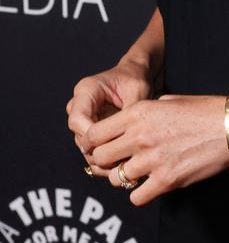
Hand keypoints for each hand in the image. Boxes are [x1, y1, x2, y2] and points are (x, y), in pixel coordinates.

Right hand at [66, 57, 153, 178]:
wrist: (136, 75)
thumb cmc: (136, 79)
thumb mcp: (137, 90)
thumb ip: (130, 111)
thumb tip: (129, 137)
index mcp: (86, 90)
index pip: (77, 119)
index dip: (90, 136)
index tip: (110, 146)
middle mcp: (79, 105)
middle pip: (79, 136)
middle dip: (97, 150)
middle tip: (117, 162)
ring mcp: (84, 118)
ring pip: (85, 146)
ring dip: (101, 158)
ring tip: (121, 167)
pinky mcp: (91, 129)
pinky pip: (92, 148)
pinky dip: (104, 158)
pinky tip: (120, 165)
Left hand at [77, 94, 228, 205]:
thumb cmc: (202, 110)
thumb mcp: (167, 101)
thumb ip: (143, 113)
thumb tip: (127, 125)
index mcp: (138, 113)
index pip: (95, 134)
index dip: (92, 143)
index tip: (100, 147)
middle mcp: (140, 136)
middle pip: (100, 158)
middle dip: (105, 162)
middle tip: (116, 162)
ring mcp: (152, 159)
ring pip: (116, 179)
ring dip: (124, 178)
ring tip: (137, 173)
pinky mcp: (166, 179)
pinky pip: (136, 197)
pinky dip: (140, 194)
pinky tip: (149, 185)